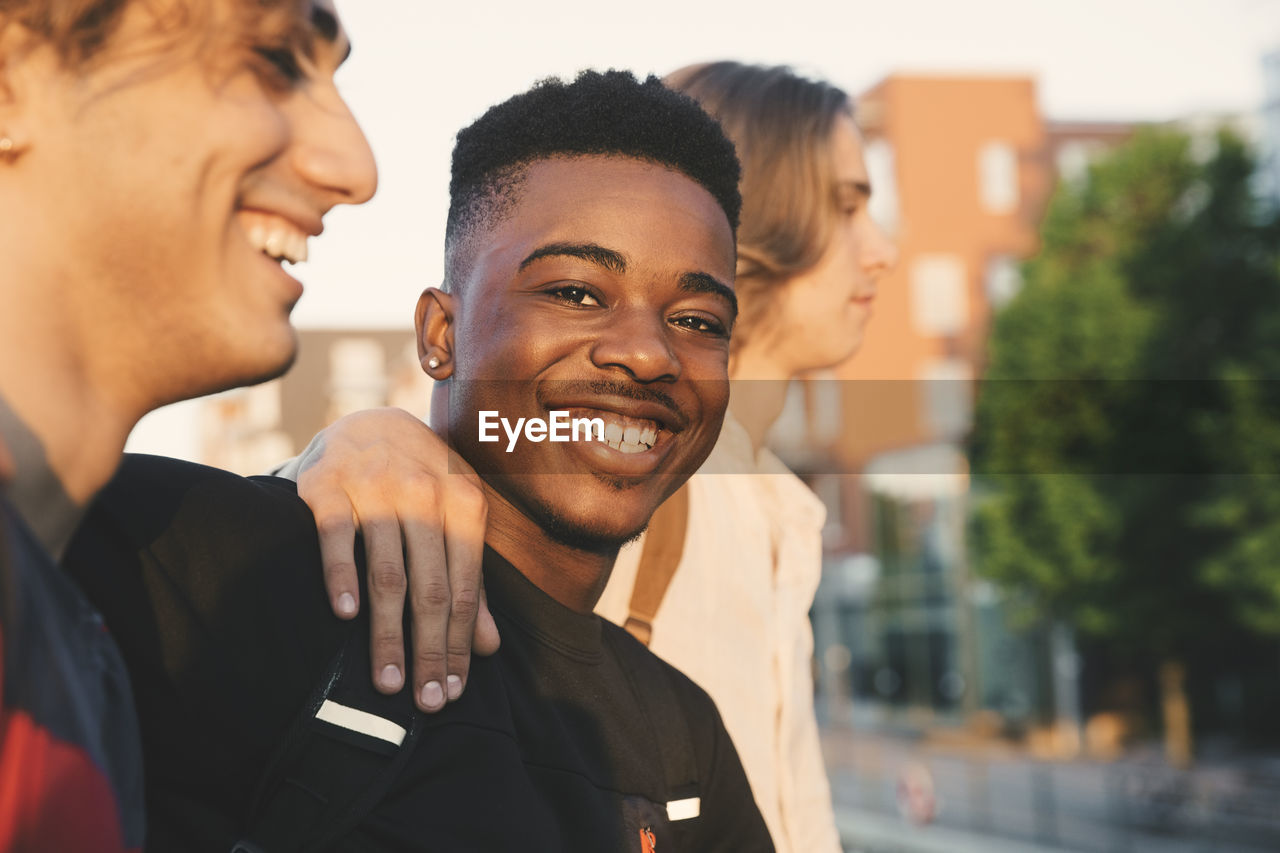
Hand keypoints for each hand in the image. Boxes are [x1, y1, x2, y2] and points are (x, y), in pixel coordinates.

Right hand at [295, 407, 498, 711]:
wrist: (366, 421)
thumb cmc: (419, 484)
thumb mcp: (455, 519)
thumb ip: (470, 580)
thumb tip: (489, 648)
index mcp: (465, 502)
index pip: (465, 588)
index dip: (459, 643)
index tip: (451, 692)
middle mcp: (425, 492)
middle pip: (431, 588)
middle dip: (429, 650)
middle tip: (423, 702)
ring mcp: (376, 486)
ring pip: (387, 572)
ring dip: (387, 632)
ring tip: (387, 680)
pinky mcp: (328, 483)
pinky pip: (337, 537)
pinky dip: (341, 576)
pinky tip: (345, 616)